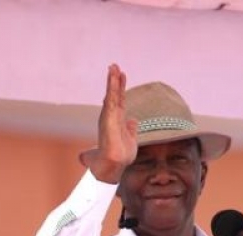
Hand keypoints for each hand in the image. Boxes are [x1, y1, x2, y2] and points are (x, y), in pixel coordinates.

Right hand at [88, 63, 137, 183]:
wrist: (114, 162)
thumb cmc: (121, 155)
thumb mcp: (130, 138)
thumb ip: (131, 128)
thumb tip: (134, 121)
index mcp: (116, 120)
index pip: (119, 101)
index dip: (120, 89)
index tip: (121, 77)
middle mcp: (111, 116)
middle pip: (114, 95)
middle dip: (115, 81)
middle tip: (115, 66)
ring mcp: (109, 115)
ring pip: (112, 94)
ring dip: (113, 80)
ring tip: (114, 66)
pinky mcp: (109, 115)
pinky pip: (112, 97)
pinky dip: (113, 85)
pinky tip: (114, 75)